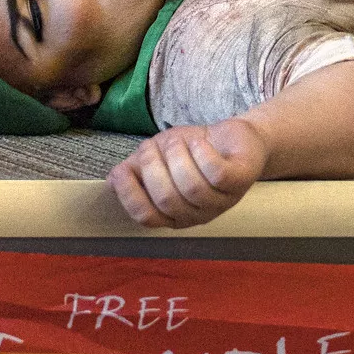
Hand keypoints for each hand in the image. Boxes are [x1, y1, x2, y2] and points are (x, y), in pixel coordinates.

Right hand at [108, 119, 267, 227]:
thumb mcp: (158, 158)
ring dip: (177, 157)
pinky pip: (216, 173)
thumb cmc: (193, 151)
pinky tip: (198, 141)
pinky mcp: (241, 181)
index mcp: (174, 214)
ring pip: (192, 187)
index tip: (123, 169)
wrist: (233, 137)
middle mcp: (198, 214)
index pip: (146, 217)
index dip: (130, 194)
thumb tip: (112, 180)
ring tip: (177, 140)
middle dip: (153, 167)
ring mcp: (223, 201)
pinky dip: (202, 153)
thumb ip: (135, 170)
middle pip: (167, 200)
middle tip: (153, 145)